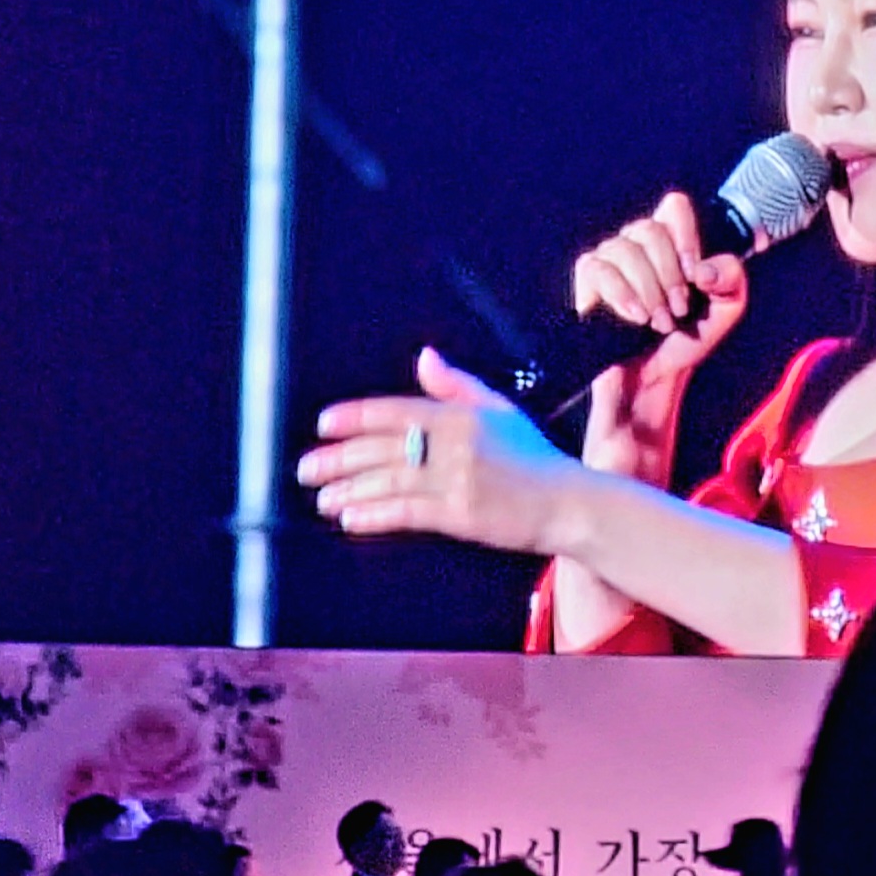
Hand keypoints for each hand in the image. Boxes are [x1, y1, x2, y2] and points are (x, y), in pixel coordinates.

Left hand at [297, 347, 575, 554]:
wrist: (568, 502)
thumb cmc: (533, 458)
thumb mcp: (498, 410)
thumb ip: (457, 385)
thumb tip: (425, 356)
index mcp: (461, 414)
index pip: (396, 411)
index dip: (355, 417)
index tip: (324, 424)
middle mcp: (455, 443)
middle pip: (384, 447)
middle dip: (339, 458)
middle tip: (307, 468)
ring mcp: (457, 479)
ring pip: (389, 480)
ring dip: (350, 489)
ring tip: (323, 497)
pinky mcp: (461, 514)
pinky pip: (406, 511)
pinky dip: (375, 515)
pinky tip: (351, 519)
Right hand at [572, 190, 748, 395]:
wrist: (656, 379)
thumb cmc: (689, 338)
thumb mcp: (727, 308)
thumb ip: (731, 278)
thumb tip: (702, 269)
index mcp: (672, 241)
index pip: (674, 207)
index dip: (685, 236)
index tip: (694, 276)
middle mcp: (638, 243)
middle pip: (651, 229)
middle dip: (669, 274)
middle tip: (678, 310)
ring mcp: (610, 258)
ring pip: (625, 249)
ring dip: (649, 291)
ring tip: (659, 322)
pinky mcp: (588, 280)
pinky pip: (599, 269)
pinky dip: (622, 294)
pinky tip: (635, 318)